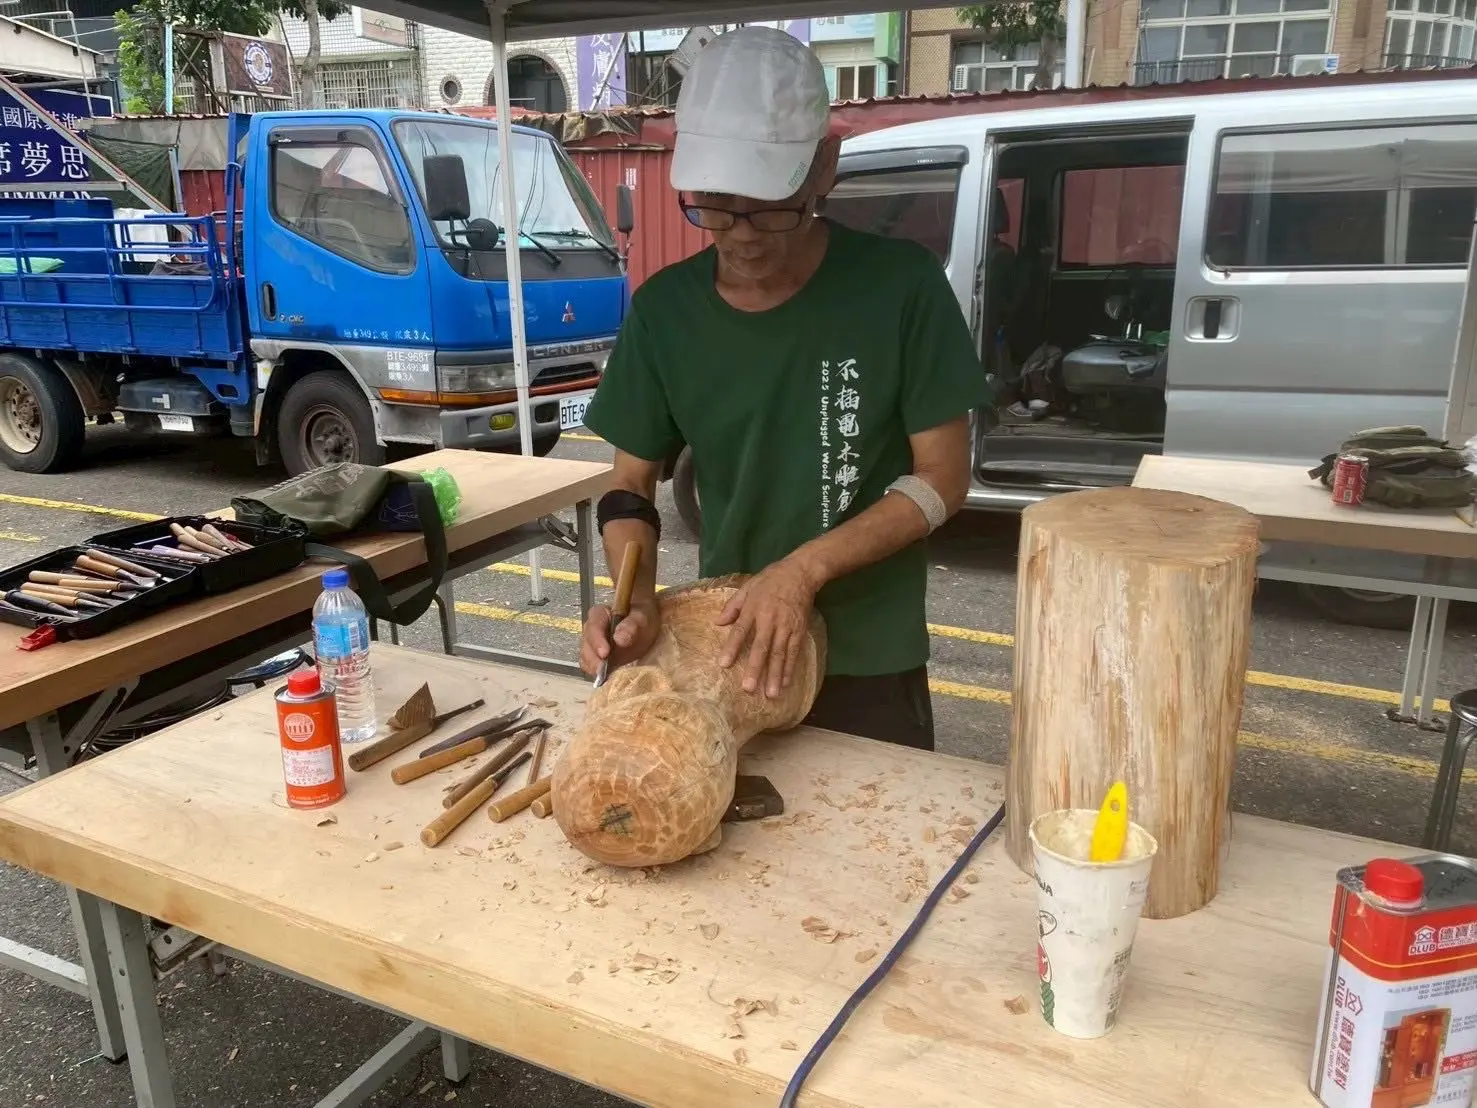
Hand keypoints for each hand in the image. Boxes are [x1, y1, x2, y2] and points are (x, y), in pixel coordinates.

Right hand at [579, 598, 660, 677]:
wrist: (646, 626)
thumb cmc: (644, 617)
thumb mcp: (642, 617)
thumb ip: (632, 625)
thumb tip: (619, 638)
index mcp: (600, 614)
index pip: (593, 627)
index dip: (597, 641)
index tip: (605, 653)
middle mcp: (591, 629)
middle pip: (586, 644)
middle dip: (593, 658)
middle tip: (602, 670)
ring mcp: (592, 645)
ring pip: (586, 657)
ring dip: (593, 667)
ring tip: (604, 676)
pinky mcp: (597, 659)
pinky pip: (591, 667)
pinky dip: (596, 673)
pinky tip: (604, 678)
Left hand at [716, 557, 819, 698]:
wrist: (800, 573)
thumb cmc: (770, 580)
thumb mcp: (747, 587)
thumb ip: (733, 606)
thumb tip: (717, 623)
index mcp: (754, 609)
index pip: (740, 631)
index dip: (732, 648)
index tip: (723, 665)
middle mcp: (770, 620)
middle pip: (762, 647)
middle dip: (756, 669)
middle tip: (749, 689)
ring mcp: (786, 626)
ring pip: (780, 654)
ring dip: (775, 675)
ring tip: (771, 694)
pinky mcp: (799, 630)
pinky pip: (794, 652)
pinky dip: (790, 668)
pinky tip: (785, 683)